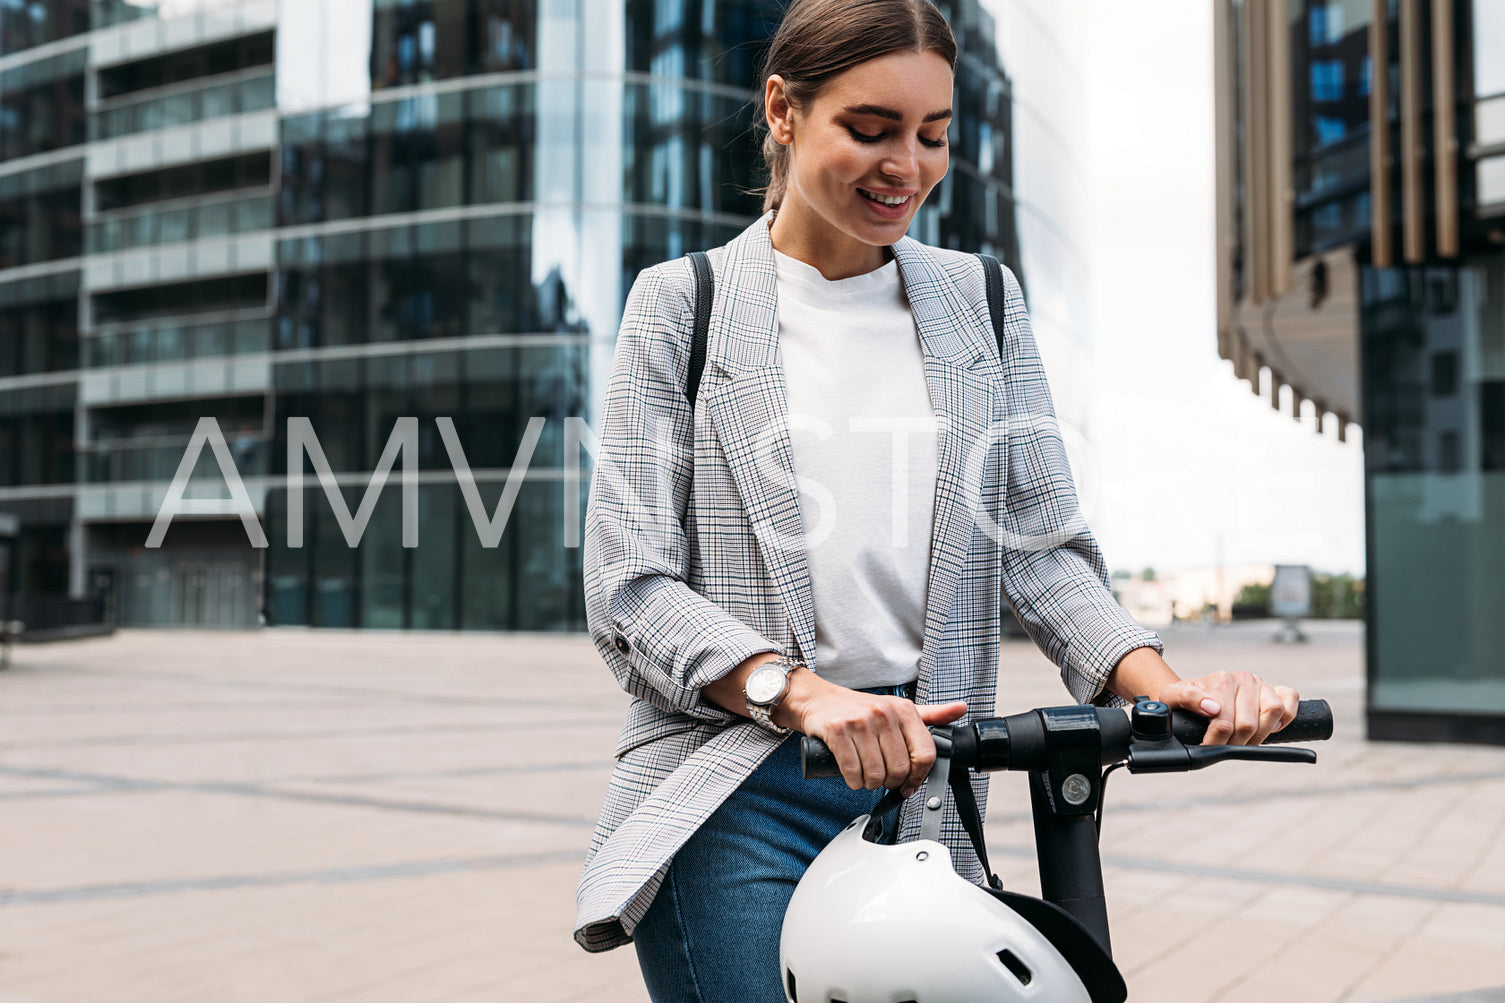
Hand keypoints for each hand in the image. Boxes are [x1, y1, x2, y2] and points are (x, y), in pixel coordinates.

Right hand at [776, 670, 966, 793]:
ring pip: (875, 774)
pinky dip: (853, 781)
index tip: (910, 783)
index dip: (919, 776)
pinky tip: (852, 775)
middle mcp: (884, 713)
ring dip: (870, 784)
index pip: (925, 754)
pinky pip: (852, 772)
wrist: (819, 700)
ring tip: (866, 775)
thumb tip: (961, 710)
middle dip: (890, 782)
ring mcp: (860, 721)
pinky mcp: (837, 731)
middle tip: (882, 778)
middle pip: (899, 769)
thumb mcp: (898, 708)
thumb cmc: (860, 709)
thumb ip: (931, 713)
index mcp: (904, 710)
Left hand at [1157, 671, 1299, 745]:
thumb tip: (1212, 708)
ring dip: (1260, 735)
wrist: (1196, 697)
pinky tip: (1271, 727)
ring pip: (1273, 713)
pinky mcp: (1278, 690)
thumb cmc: (1185, 701)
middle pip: (1248, 724)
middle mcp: (1244, 678)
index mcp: (1221, 679)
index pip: (1225, 720)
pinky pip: (1291, 700)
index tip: (1207, 747)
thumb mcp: (1172, 697)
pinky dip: (1286, 717)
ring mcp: (1262, 684)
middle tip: (1225, 746)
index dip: (1216, 741)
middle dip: (1234, 743)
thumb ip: (1185, 698)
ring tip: (1244, 740)